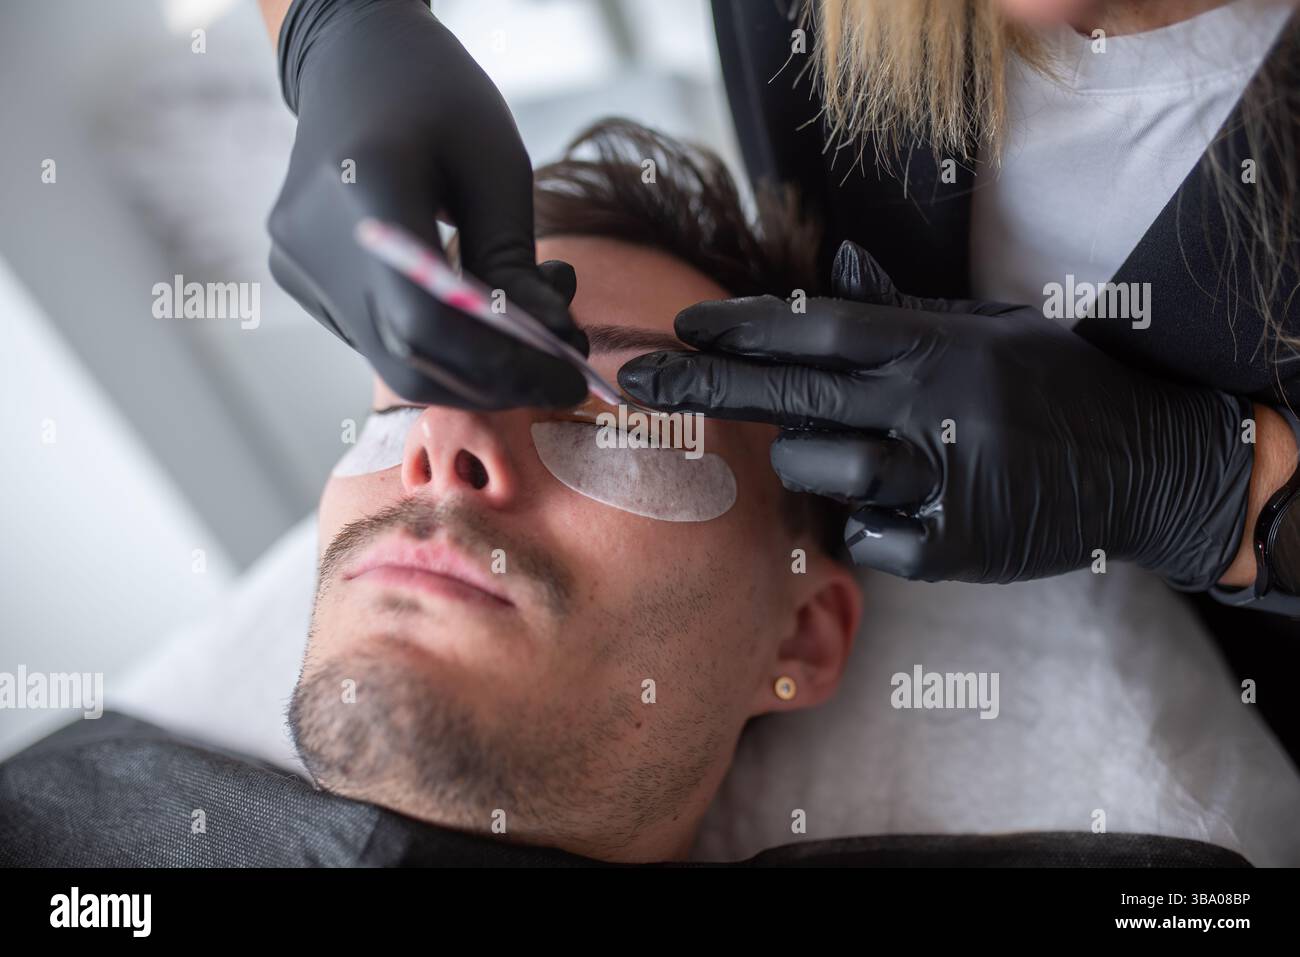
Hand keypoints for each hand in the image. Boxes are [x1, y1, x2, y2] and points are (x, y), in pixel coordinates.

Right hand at [268, 0, 585, 408]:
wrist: (352, 58)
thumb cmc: (437, 98)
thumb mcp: (498, 166)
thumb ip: (517, 261)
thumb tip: (552, 345)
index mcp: (366, 190)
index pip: (429, 324)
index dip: (504, 368)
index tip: (568, 380)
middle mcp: (315, 241)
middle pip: (409, 360)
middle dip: (496, 381)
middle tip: (559, 372)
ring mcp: (298, 265)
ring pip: (392, 359)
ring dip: (472, 366)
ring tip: (530, 323)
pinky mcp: (299, 278)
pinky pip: (375, 337)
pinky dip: (436, 344)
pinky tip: (475, 308)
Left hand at [619, 241, 1253, 587]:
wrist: (1147, 465)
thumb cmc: (1059, 384)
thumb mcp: (992, 326)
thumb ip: (906, 306)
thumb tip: (843, 262)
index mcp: (938, 346)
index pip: (817, 331)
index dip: (741, 328)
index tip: (680, 325)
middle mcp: (933, 409)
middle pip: (791, 397)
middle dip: (704, 388)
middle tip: (637, 382)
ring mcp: (941, 482)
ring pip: (820, 473)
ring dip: (812, 464)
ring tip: (861, 451)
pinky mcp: (952, 547)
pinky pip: (864, 536)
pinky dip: (868, 522)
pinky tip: (906, 503)